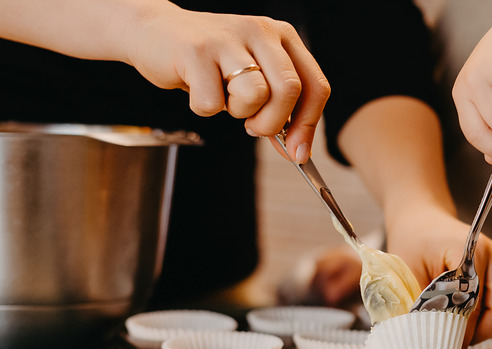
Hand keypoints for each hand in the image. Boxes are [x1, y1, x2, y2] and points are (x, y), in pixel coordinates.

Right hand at [128, 4, 329, 162]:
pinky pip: (211, 103)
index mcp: (283, 36)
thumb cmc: (209, 62)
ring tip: (224, 99)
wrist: (153, 33)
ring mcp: (228, 39)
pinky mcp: (195, 51)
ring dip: (239, 113)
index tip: (299, 153)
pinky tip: (197, 90)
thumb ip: (278, 107)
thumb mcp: (252, 76)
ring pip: (256, 94)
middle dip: (273, 123)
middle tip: (253, 128)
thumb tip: (297, 150)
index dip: (309, 125)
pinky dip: (204, 109)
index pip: (315, 85)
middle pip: (290, 90)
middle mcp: (260, 31)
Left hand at [386, 206, 491, 345]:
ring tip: (463, 326)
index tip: (442, 345)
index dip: (460, 330)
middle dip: (479, 333)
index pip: (475, 302)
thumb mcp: (408, 274)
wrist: (423, 222)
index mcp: (470, 249)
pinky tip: (473, 320)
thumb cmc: (412, 245)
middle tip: (453, 336)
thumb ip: (422, 306)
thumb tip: (433, 345)